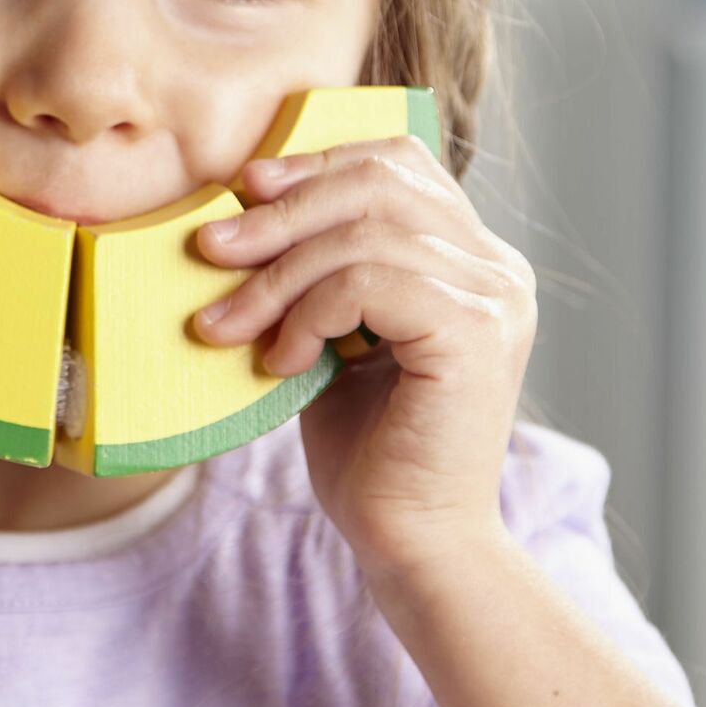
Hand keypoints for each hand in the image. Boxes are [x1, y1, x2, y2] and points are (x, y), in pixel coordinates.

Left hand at [192, 136, 536, 582]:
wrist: (409, 543)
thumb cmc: (367, 448)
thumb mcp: (333, 336)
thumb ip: (314, 272)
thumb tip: (239, 210)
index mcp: (469, 257)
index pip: (396, 164)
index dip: (316, 163)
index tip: (245, 186)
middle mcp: (495, 266)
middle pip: (377, 185)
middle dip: (281, 210)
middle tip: (210, 247)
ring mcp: (494, 296)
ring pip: (364, 234)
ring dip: (276, 275)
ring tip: (223, 323)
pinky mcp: (476, 332)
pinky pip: (369, 283)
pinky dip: (308, 314)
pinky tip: (281, 361)